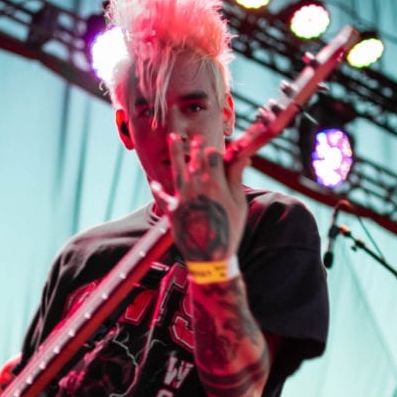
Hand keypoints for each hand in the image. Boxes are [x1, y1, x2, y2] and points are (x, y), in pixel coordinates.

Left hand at [161, 133, 249, 262]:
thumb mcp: (238, 205)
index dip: (214, 151)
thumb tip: (242, 156)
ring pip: (177, 170)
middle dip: (196, 147)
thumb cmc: (229, 230)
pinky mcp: (171, 210)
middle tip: (197, 139)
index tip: (216, 151)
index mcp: (216, 185)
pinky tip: (153, 181)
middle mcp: (197, 188)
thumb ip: (236, 178)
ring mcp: (182, 198)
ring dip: (175, 153)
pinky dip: (157, 188)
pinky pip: (162, 196)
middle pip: (194, 160)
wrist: (210, 257)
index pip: (213, 156)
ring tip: (172, 138)